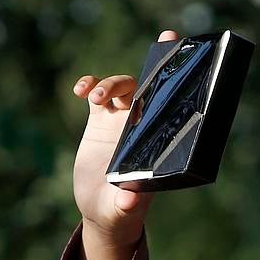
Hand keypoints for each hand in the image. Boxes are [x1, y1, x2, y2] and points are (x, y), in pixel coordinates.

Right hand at [70, 29, 178, 249]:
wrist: (102, 211)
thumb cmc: (120, 212)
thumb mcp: (122, 211)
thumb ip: (126, 206)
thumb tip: (129, 201)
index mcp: (157, 142)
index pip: (173, 106)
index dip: (176, 79)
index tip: (178, 46)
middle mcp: (144, 128)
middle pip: (149, 89)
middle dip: (145, 71)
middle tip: (113, 90)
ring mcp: (122, 123)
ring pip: (122, 88)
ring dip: (109, 84)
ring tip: (93, 96)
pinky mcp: (100, 123)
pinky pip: (97, 94)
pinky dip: (90, 85)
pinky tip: (80, 91)